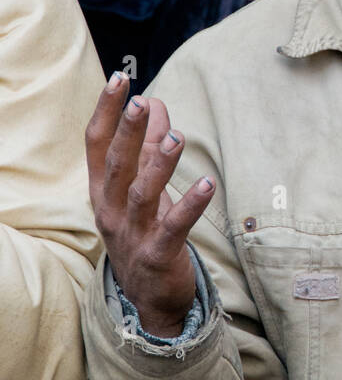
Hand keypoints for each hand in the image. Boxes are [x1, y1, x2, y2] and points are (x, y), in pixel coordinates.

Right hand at [86, 71, 215, 337]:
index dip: (105, 111)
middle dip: (127, 133)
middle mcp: (111, 210)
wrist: (148, 299)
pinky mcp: (158, 255)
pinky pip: (174, 227)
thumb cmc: (144, 232)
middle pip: (116, 166)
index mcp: (102, 190)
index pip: (97, 144)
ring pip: (142, 195)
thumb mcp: (141, 188)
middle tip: (141, 102)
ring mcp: (133, 234)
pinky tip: (208, 184)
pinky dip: (191, 204)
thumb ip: (147, 147)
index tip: (118, 80)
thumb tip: (156, 102)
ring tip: (176, 138)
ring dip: (158, 165)